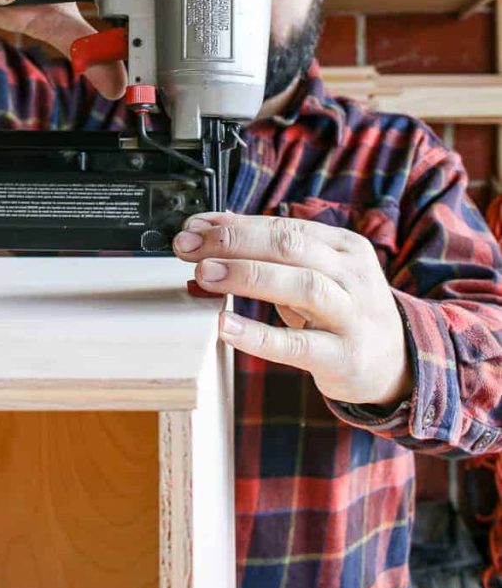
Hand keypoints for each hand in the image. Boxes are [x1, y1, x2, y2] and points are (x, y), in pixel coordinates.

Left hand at [173, 211, 412, 408]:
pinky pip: (299, 343)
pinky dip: (259, 334)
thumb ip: (270, 250)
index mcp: (344, 246)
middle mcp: (352, 275)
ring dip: (247, 275)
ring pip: (302, 285)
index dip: (235, 225)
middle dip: (234, 242)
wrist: (398, 362)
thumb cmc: (344, 309)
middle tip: (190, 248)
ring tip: (205, 274)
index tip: (194, 228)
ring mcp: (352, 316)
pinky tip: (226, 325)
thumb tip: (210, 225)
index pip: (283, 227)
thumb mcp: (318, 272)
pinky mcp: (344, 357)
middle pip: (290, 247)